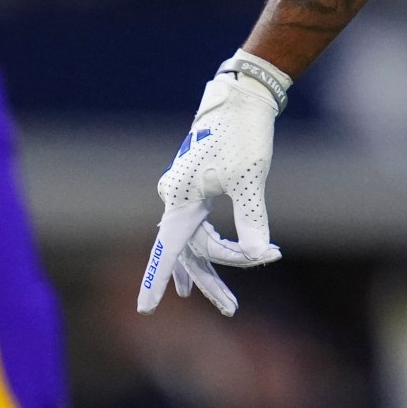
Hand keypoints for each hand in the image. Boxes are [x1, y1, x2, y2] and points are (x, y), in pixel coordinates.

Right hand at [138, 54, 288, 317]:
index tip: (145, 309)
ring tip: (226, 301)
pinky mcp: (198, 186)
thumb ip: (252, 220)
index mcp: (181, 198)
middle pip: (189, 250)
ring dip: (214, 266)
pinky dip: (211, 245)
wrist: (242, 97)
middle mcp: (177, 197)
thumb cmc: (243, 135)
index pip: (168, 249)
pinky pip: (199, 226)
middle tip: (231, 308)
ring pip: (195, 240)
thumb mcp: (250, 180)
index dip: (156, 281)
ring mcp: (185, 192)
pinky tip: (212, 261)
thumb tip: (260, 255)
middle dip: (210, 281)